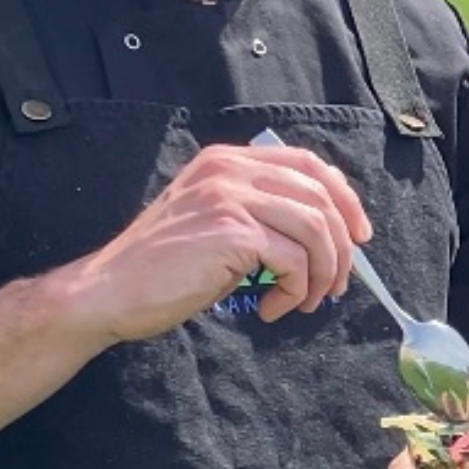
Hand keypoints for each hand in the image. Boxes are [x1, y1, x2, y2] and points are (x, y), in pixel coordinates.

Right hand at [61, 141, 371, 342]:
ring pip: (316, 228)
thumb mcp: (213, 225)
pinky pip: (294, 260)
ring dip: (322, 273)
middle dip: (341, 247)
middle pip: (320, 197)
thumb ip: (259, 216)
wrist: (109, 291)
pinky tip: (272, 308)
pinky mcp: (231, 232)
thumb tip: (325, 237)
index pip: (307, 164)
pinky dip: (295, 290)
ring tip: (305, 302)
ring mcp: (230, 197)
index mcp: (226, 160)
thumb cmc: (161, 269)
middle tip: (335, 286)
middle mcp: (229, 169)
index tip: (359, 237)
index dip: (344, 199)